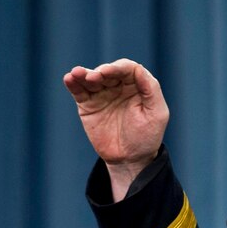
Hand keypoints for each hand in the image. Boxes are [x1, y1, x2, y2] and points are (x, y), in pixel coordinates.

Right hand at [64, 59, 168, 200]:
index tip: (108, 72)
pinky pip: (80, 91)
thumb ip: (151, 89)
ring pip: (91, 78)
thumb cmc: (146, 136)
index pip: (127, 69)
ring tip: (76, 73)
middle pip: (107, 71)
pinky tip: (69, 78)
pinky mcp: (88, 105)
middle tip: (94, 77)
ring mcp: (102, 95)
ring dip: (83, 74)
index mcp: (136, 85)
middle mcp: (118, 86)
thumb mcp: (157, 114)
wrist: (129, 159)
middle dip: (100, 72)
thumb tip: (139, 68)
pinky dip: (73, 83)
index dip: (117, 68)